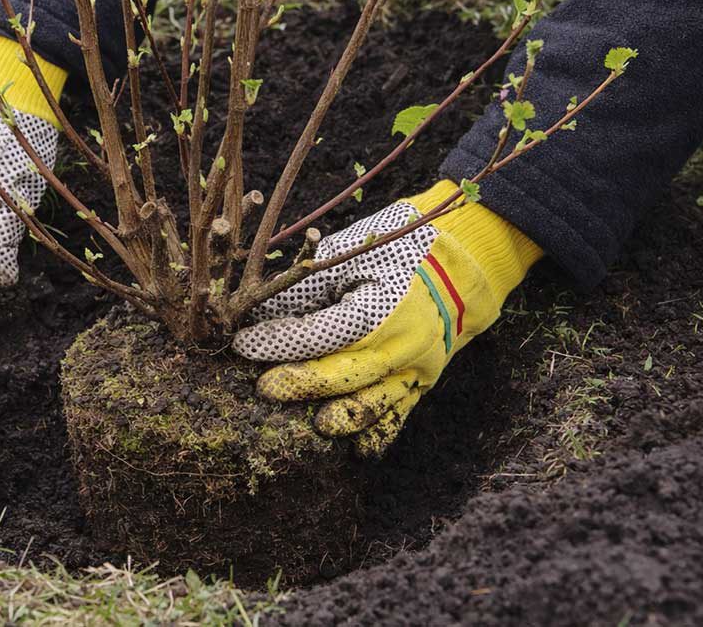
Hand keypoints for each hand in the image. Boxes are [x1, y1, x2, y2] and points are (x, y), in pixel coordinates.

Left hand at [233, 181, 540, 455]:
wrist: (459, 267)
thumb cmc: (395, 254)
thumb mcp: (349, 256)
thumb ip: (306, 287)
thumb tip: (257, 312)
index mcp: (382, 305)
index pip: (322, 332)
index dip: (279, 341)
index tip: (243, 345)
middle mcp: (402, 343)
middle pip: (343, 374)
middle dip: (299, 384)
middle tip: (262, 388)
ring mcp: (414, 370)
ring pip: (370, 406)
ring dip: (336, 418)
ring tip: (309, 424)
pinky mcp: (421, 385)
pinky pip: (396, 418)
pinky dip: (374, 435)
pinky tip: (352, 449)